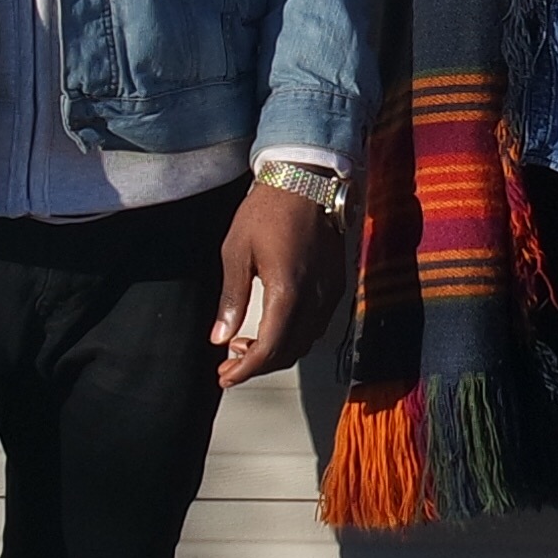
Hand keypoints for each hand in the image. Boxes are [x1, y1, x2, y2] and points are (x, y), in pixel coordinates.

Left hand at [210, 181, 332, 389]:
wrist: (306, 180)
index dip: (246, 369)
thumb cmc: (267, 211)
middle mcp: (315, 297)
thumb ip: (231, 298)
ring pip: (305, 342)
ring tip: (245, 344)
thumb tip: (220, 338)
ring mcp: (330, 292)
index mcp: (287, 291)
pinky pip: (317, 325)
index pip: (269, 348)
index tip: (225, 377)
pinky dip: (294, 336)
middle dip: (258, 364)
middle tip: (229, 363)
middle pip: (289, 351)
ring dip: (276, 351)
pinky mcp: (336, 284)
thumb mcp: (236, 252)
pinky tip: (273, 326)